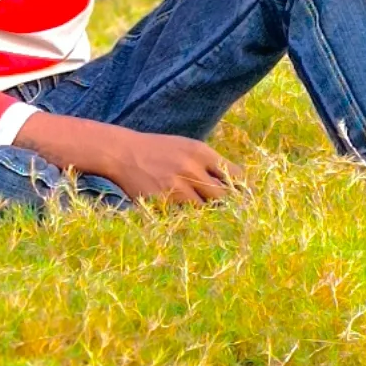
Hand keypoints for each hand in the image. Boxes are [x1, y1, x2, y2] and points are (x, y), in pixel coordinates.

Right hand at [105, 129, 243, 205]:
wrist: (123, 153)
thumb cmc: (158, 150)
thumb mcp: (186, 147)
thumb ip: (209, 163)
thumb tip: (235, 184)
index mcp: (201, 152)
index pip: (234, 175)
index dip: (240, 189)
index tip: (242, 197)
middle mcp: (191, 168)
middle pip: (223, 196)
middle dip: (224, 204)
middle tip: (223, 211)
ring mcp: (176, 187)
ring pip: (204, 210)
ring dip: (204, 213)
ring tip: (201, 214)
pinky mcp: (162, 202)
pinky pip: (183, 216)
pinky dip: (185, 218)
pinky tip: (182, 214)